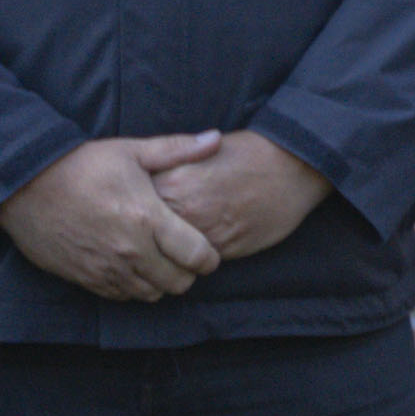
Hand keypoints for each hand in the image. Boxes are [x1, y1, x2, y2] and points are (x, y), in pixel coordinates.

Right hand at [0, 135, 219, 301]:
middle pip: (179, 283)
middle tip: (181, 255)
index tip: (206, 249)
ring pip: (151, 294)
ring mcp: (106, 268)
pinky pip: (121, 296)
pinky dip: (132, 286)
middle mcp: (130, 250)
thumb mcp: (131, 151)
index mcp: (147, 219)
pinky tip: (130, 266)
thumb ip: (177, 149)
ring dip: (160, 281)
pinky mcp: (84, 278)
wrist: (23, 185)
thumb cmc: (80, 164)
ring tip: (157, 260)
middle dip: (187, 272)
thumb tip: (216, 138)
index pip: (198, 257)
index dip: (209, 257)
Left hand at [134, 127, 329, 265]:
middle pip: (143, 233)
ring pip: (167, 254)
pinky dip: (186, 260)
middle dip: (138, 234)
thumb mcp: (198, 152)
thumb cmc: (246, 154)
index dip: (126, 207)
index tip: (123, 210)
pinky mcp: (225, 249)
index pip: (132, 203)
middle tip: (134, 234)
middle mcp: (185, 211)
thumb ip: (168, 168)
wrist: (291, 168)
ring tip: (157, 247)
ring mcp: (206, 233)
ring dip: (160, 252)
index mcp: (173, 183)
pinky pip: (194, 263)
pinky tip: (186, 251)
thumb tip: (140, 183)